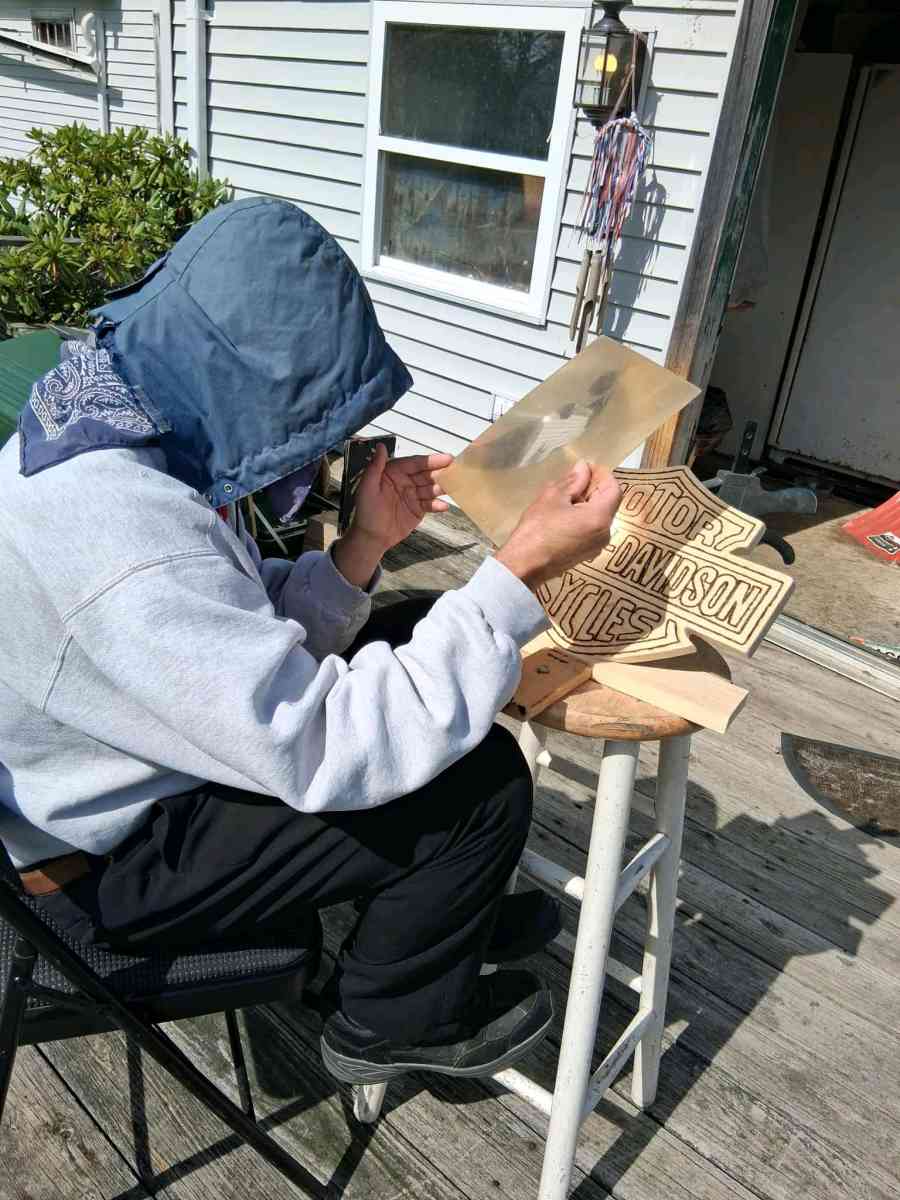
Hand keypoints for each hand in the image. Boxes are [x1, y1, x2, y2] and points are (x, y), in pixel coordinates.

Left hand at [332, 445, 452, 588]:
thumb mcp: (368, 487)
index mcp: (394, 472)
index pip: (415, 463)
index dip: (431, 460)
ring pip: (431, 488)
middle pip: (426, 474)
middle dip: (441, 472)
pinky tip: (444, 506)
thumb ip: (375, 467)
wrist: (371, 537)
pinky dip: (438, 505)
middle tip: (458, 469)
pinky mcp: (418, 509)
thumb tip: (380, 446)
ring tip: (454, 486)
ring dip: (442, 487)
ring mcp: (413, 495)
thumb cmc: (366, 511)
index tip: (446, 458)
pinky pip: (430, 504)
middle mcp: (406, 481)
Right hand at [495, 461, 621, 589]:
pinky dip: (583, 517)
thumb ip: (573, 480)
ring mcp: (597, 547)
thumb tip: (584, 468)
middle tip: (574, 478)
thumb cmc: (537, 529)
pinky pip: (592, 529)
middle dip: (594, 488)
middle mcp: (605, 534)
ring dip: (587, 503)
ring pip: (599, 517)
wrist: (525, 565)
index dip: (603, 474)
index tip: (587, 467)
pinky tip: (564, 513)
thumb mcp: (553, 497)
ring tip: (566, 496)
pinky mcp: (586, 554)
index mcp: (600, 518)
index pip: (614, 489)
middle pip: (608, 503)